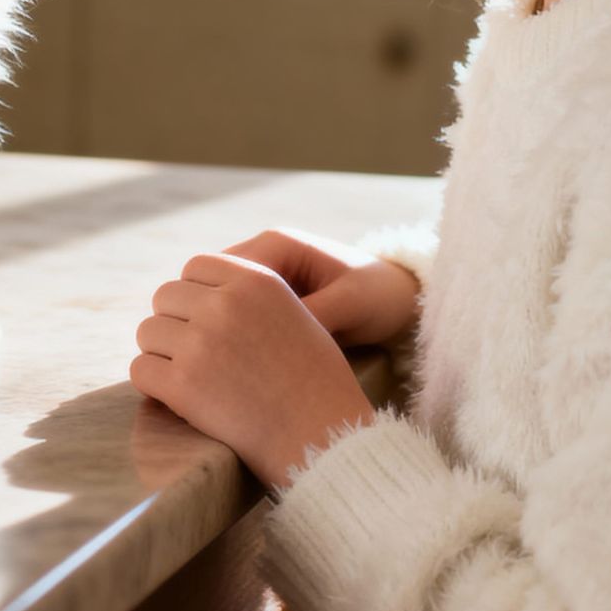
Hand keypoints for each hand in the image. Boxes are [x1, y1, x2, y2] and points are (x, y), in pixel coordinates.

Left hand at [132, 251, 377, 494]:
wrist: (321, 438)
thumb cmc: (315, 382)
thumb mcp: (296, 315)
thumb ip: (251, 297)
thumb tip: (201, 295)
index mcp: (255, 281)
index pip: (195, 266)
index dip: (194, 293)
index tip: (203, 319)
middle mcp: (224, 305)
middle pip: (165, 296)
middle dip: (174, 322)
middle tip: (192, 353)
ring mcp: (200, 344)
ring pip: (147, 332)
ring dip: (161, 353)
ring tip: (188, 376)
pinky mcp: (182, 385)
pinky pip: (141, 370)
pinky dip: (153, 384)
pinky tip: (176, 397)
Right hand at [222, 228, 422, 349]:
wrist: (401, 296)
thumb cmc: (378, 296)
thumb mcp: (347, 306)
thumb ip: (310, 317)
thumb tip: (268, 342)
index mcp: (277, 244)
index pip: (218, 271)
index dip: (210, 308)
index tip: (216, 348)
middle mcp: (263, 253)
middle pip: (210, 286)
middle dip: (209, 320)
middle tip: (212, 360)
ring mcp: (263, 276)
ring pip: (219, 301)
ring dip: (221, 329)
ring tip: (222, 366)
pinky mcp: (268, 297)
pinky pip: (237, 312)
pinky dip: (235, 333)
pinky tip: (237, 362)